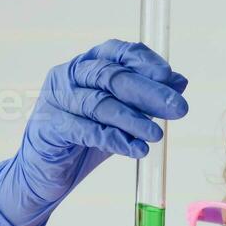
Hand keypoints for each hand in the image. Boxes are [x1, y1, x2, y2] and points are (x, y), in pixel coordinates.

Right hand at [0, 39, 188, 225]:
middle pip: (111, 76)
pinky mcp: (49, 127)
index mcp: (87, 65)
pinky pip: (86, 130)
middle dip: (148, 92)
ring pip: (100, 103)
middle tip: (179, 108)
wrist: (45, 173)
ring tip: (157, 135)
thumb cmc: (85, 138)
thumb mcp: (121, 117)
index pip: (117, 52)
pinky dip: (115, 140)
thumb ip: (146, 98)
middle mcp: (68, 75)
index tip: (170, 76)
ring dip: (134, 119)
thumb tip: (180, 82)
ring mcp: (56, 99)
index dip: (145, 61)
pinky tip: (137, 150)